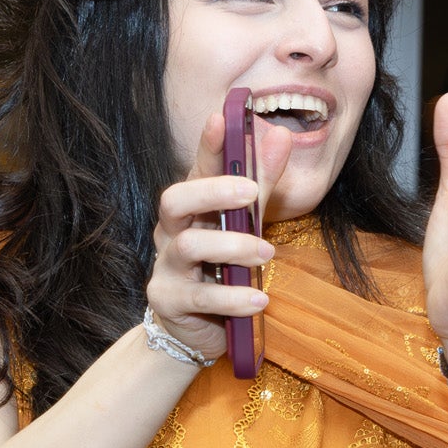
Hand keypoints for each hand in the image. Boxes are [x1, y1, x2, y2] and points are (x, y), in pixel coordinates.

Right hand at [142, 109, 290, 363]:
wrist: (199, 330)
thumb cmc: (226, 270)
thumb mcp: (248, 225)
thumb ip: (263, 185)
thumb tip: (282, 136)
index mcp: (192, 207)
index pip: (198, 167)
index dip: (208, 144)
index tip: (222, 117)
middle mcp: (172, 231)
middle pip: (174, 199)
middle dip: (211, 191)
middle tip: (250, 192)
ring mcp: (166, 265)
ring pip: (189, 246)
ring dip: (231, 246)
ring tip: (266, 253)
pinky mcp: (167, 300)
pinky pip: (199, 298)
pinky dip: (232, 298)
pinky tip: (259, 300)